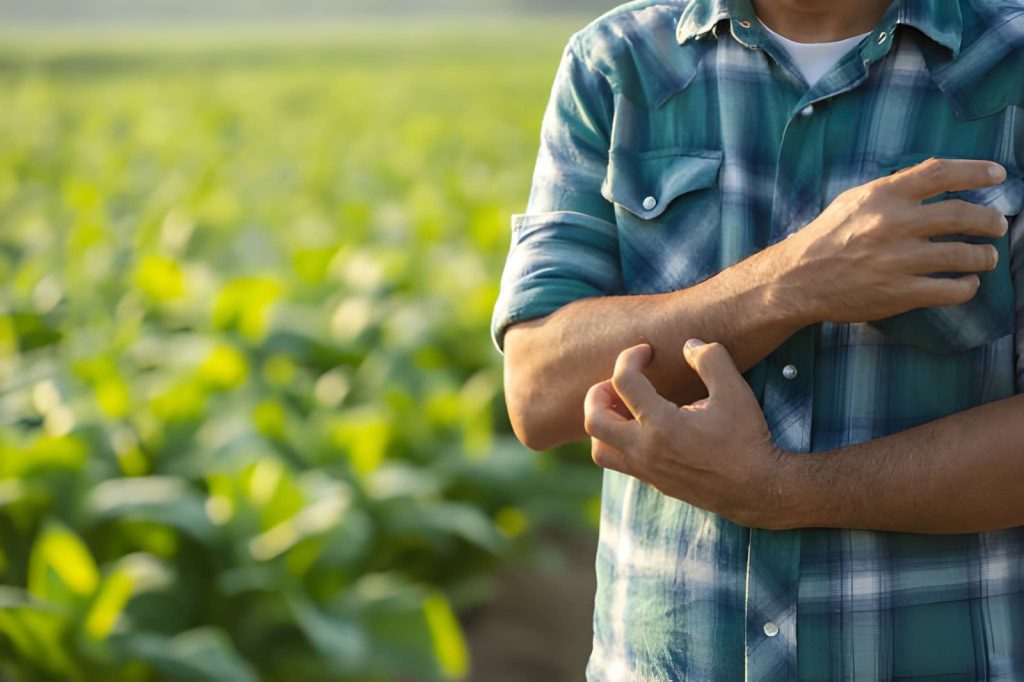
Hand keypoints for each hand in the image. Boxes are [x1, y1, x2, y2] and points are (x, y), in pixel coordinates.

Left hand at [583, 339, 791, 527]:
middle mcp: (645, 451)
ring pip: (599, 448)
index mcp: (661, 425)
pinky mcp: (653, 481)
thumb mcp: (734, 391)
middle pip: (594, 419)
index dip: (630, 357)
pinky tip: (642, 426)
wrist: (758, 489)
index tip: (647, 351)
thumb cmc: (747, 438)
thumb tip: (688, 345)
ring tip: (623, 406)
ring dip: (602, 422)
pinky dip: (616, 441)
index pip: (623, 381)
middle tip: (621, 380)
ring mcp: (646, 470)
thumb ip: (710, 359)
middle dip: (599, 392)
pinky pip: (617, 462)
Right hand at [770, 158, 1008, 323]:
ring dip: (984, 256)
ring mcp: (898, 261)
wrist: (797, 280)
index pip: (940, 173)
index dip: (975, 171)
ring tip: (986, 256)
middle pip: (962, 215)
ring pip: (963, 255)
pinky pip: (950, 290)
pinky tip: (967, 283)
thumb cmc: (824, 239)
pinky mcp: (899, 293)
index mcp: (882, 196)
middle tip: (998, 225)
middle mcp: (893, 225)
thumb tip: (932, 181)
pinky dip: (967, 286)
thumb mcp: (852, 201)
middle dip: (990, 220)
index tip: (998, 174)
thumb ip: (891, 190)